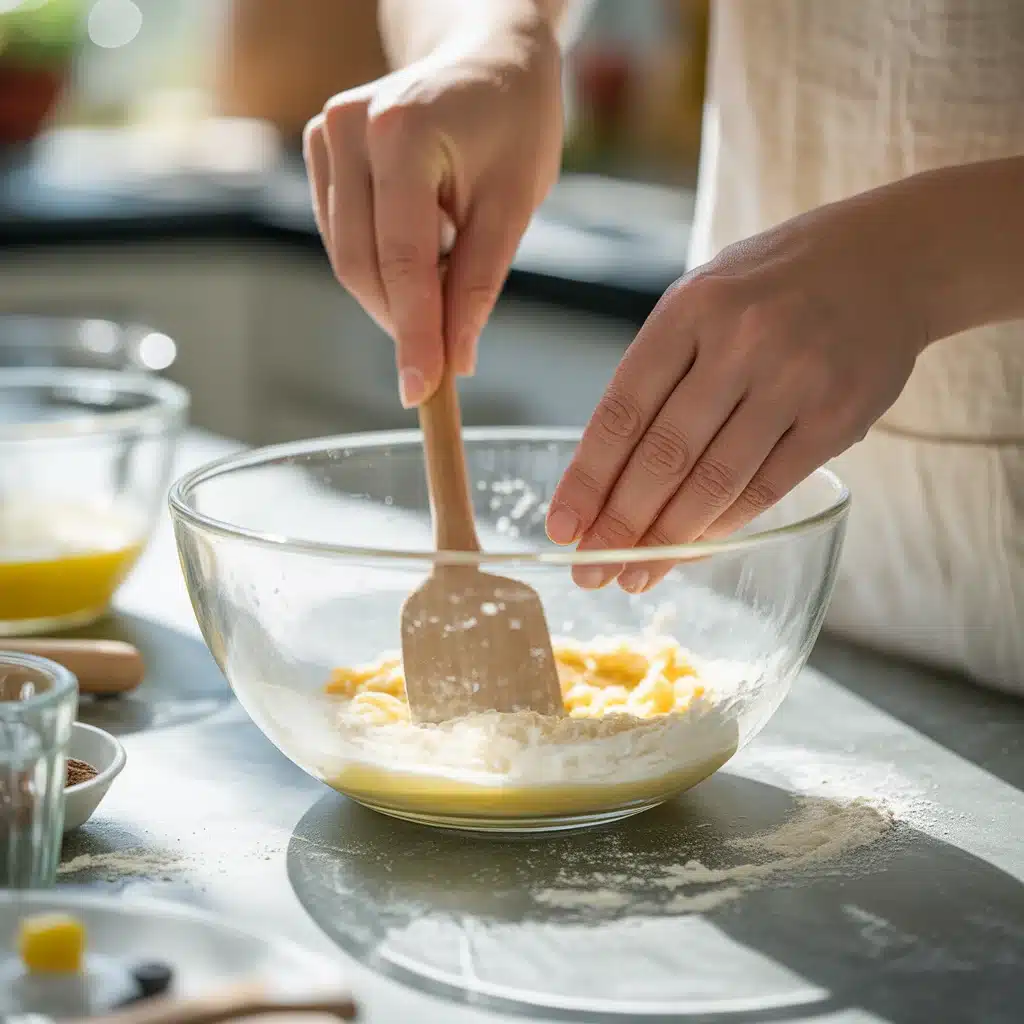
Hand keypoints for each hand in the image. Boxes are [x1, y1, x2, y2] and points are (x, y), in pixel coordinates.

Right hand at [303, 23, 562, 406]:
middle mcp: (347, 128)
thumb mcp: (514, 204)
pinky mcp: (319, 152)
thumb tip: (454, 359)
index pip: (402, 260)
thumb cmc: (514, 120)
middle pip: (361, 266)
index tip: (421, 390)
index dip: (412, 333)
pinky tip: (423, 245)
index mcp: (401, 132)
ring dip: (394, 293)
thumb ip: (479, 284)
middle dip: (402, 321)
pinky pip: (342, 239)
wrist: (487, 57)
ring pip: (347, 259)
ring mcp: (325, 136)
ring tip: (448, 265)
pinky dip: (381, 266)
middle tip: (443, 356)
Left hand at [545, 194, 929, 591]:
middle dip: (619, 525)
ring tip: (636, 576)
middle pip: (663, 456)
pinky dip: (724, 525)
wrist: (885, 261)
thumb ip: (657, 376)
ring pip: (714, 481)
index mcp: (688, 311)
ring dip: (668, 540)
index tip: (562, 527)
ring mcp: (793, 379)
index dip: (587, 479)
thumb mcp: (700, 303)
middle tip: (591, 571)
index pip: (621, 412)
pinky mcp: (837, 416)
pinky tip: (693, 549)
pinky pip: (767, 487)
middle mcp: (739, 342)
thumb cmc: (770, 289)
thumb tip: (605, 477)